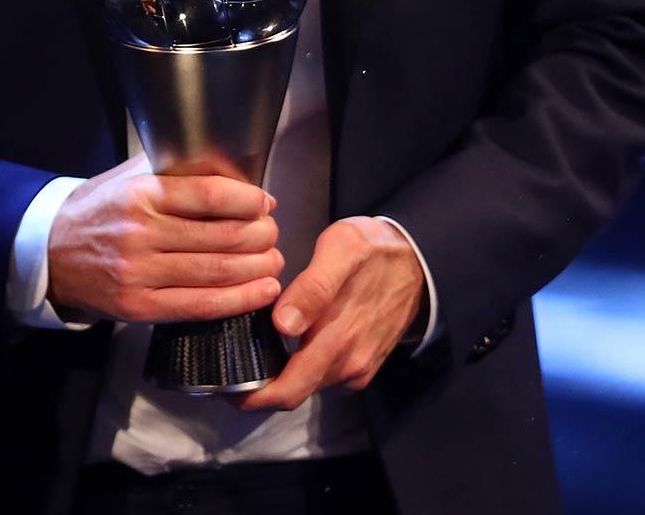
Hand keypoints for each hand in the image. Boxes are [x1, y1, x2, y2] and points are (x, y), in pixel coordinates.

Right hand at [46, 155, 282, 323]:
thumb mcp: (128, 177)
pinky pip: (199, 305)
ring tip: (275, 261)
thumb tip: (233, 170)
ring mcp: (139, 273)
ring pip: (215, 272)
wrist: (52, 253)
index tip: (265, 202)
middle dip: (261, 236)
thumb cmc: (100, 210)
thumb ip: (174, 170)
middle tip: (274, 233)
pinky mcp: (139, 306)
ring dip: (257, 268)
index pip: (209, 195)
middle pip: (221, 236)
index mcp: (141, 194)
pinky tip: (262, 291)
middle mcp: (140, 233)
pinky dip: (238, 300)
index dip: (248, 201)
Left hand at [236, 217, 422, 410]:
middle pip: (292, 394)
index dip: (250, 396)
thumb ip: (313, 288)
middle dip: (256, 391)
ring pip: (306, 385)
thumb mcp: (342, 249)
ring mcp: (357, 368)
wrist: (422, 260)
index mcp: (338, 340)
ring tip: (247, 347)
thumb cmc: (376, 249)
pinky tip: (282, 343)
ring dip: (278, 376)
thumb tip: (283, 326)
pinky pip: (323, 375)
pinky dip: (299, 368)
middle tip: (225, 367)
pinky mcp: (363, 364)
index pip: (286, 390)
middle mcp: (348, 364)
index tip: (221, 382)